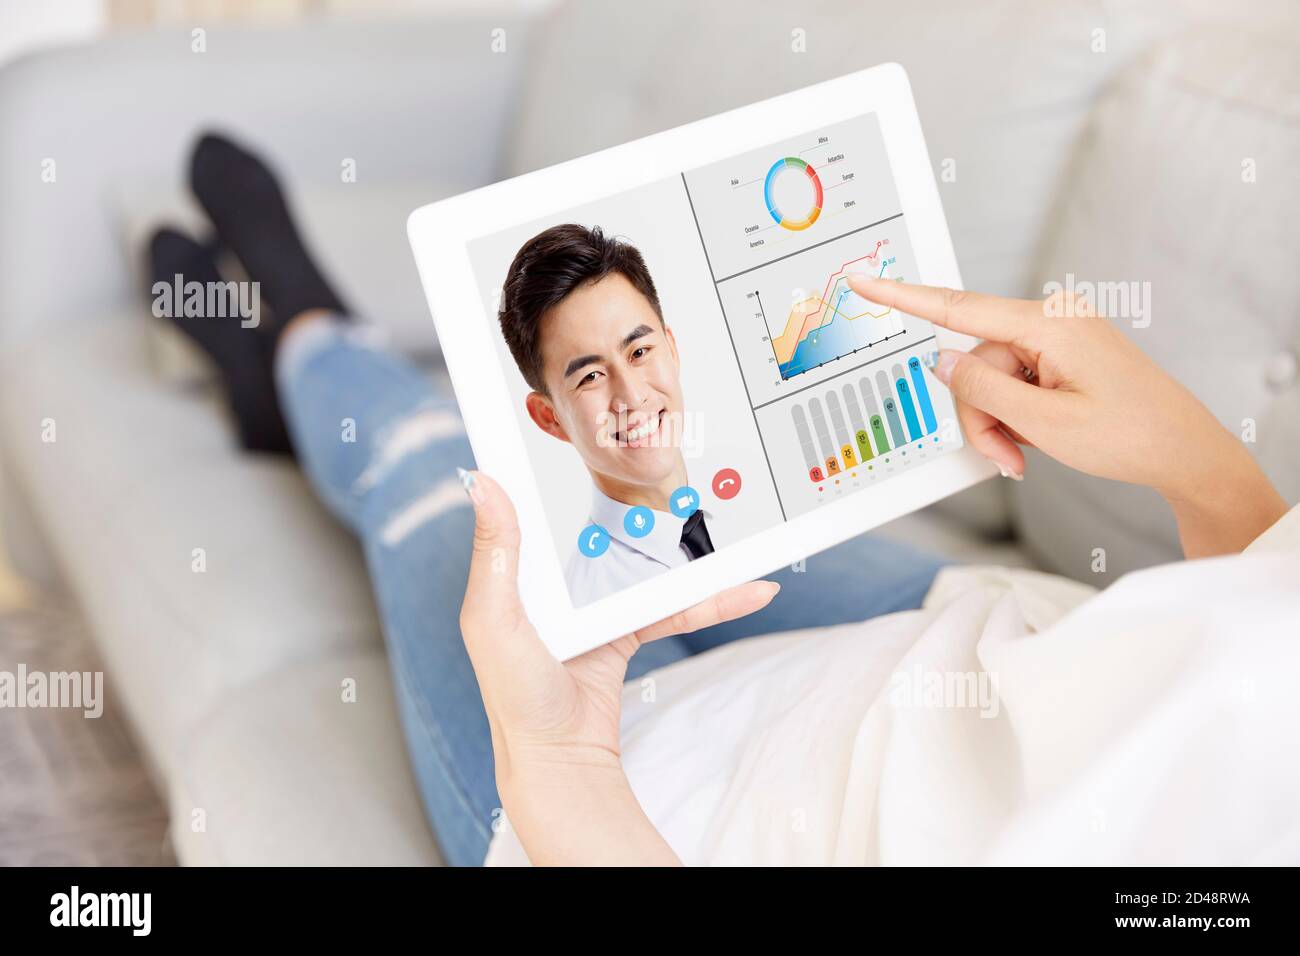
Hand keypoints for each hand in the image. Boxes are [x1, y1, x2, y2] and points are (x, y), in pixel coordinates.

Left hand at [457, 468, 778, 863]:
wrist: (560, 759)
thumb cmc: (515, 695)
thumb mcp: (494, 619)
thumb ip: (496, 552)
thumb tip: (481, 481)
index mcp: (520, 572)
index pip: (534, 502)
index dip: (544, 458)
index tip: (559, 412)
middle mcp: (558, 582)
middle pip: (607, 524)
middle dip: (642, 490)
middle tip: (672, 450)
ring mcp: (597, 604)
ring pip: (653, 562)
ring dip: (694, 548)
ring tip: (733, 524)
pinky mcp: (629, 630)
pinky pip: (676, 605)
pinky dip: (712, 599)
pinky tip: (749, 588)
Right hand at [847, 276, 1286, 556]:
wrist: (1183, 452)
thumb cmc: (1130, 435)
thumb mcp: (1044, 421)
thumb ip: (983, 390)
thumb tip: (941, 362)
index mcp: (1049, 324)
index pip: (959, 308)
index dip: (905, 297)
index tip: (866, 281)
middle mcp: (1051, 321)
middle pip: (976, 363)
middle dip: (981, 413)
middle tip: (1006, 454)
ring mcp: (1057, 338)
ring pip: (991, 380)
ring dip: (998, 422)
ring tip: (1024, 454)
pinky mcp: (1060, 357)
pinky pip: (1014, 383)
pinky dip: (1015, 416)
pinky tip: (1036, 439)